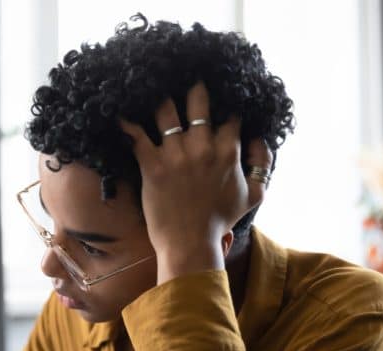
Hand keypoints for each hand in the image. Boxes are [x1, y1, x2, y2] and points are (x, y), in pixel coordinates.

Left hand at [119, 82, 270, 281]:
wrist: (190, 243)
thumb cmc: (220, 221)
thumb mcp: (255, 195)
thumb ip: (263, 164)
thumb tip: (260, 137)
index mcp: (227, 151)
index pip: (229, 115)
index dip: (226, 102)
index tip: (220, 93)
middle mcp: (202, 146)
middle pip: (198, 102)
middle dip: (194, 86)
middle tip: (186, 76)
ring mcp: (175, 154)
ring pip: (166, 111)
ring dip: (160, 97)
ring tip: (152, 85)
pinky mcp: (152, 165)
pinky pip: (137, 135)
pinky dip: (127, 123)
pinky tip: (119, 112)